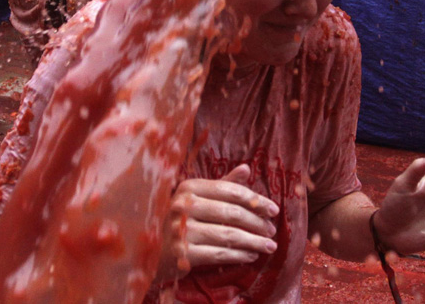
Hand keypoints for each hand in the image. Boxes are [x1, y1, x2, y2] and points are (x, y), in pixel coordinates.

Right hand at [156, 164, 279, 280]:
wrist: (151, 249)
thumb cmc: (180, 219)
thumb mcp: (198, 197)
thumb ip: (223, 184)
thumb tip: (247, 168)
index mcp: (189, 187)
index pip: (230, 191)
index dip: (256, 200)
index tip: (273, 210)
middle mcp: (183, 206)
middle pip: (232, 213)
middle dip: (257, 223)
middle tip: (272, 230)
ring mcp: (181, 230)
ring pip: (229, 235)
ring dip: (254, 241)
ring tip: (269, 245)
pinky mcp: (183, 253)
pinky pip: (219, 254)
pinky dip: (239, 255)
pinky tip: (251, 255)